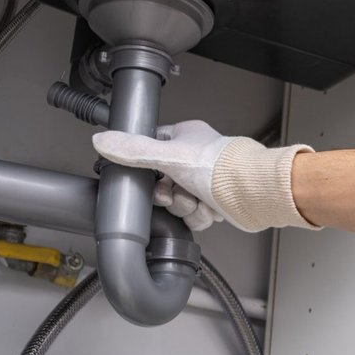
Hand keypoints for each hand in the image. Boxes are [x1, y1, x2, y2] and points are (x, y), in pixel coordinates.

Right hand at [92, 120, 317, 232]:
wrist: (251, 192)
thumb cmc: (220, 167)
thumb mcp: (167, 155)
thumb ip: (133, 150)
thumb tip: (102, 141)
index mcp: (186, 137)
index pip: (152, 150)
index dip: (146, 168)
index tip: (147, 178)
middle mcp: (197, 157)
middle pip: (163, 182)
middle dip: (168, 195)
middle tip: (175, 193)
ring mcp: (207, 181)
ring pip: (178, 202)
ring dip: (185, 207)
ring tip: (197, 200)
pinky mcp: (216, 202)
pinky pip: (195, 216)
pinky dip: (200, 217)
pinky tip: (209, 209)